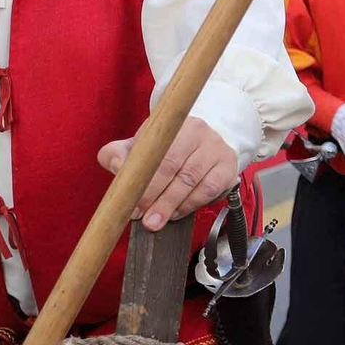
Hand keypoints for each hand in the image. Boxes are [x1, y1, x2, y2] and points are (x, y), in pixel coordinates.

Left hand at [97, 117, 236, 231]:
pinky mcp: (228, 168)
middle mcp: (200, 133)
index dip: (145, 180)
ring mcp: (217, 150)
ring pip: (192, 181)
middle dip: (157, 198)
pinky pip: (209, 190)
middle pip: (177, 168)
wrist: (203, 143)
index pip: (159, 152)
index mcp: (176, 123)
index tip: (132, 202)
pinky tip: (176, 212)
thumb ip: (119, 153)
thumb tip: (116, 165)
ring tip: (156, 221)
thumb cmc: (167, 148)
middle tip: (144, 219)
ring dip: (172, 205)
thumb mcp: (140, 145)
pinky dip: (190, 205)